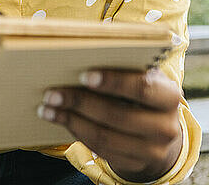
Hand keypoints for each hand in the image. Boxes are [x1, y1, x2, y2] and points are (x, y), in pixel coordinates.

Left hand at [38, 68, 182, 182]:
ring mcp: (152, 150)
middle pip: (118, 115)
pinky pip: (101, 149)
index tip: (83, 75)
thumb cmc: (140, 91)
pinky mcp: (135, 164)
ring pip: (105, 136)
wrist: (158, 130)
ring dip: (71, 120)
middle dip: (81, 102)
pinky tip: (59, 119)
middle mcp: (165, 126)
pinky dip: (76, 132)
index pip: (142, 87)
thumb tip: (81, 51)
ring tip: (47, 107)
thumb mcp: (140, 75)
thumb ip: (120, 63)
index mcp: (169, 95)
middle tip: (52, 92)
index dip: (113, 82)